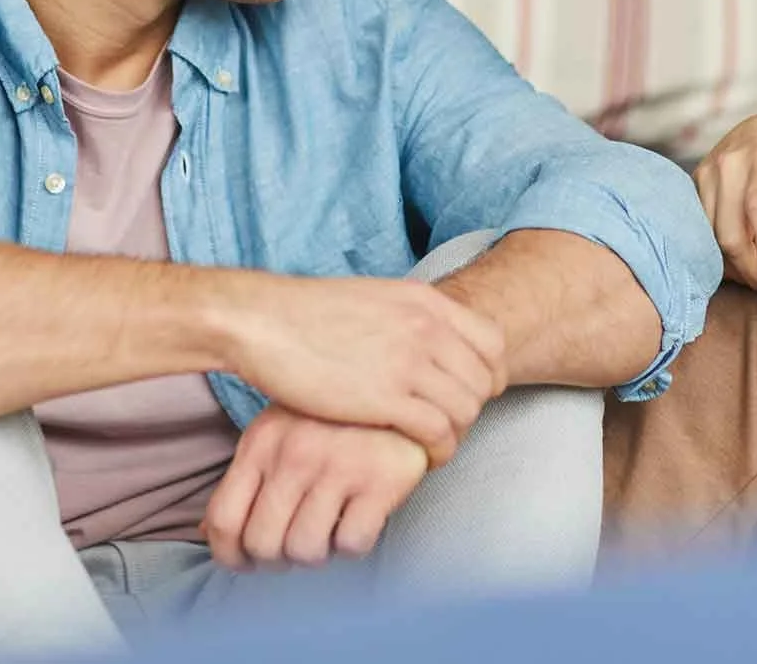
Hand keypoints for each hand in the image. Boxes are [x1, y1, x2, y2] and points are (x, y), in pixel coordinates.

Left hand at [203, 406, 428, 570]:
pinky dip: (353, 546)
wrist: (401, 385)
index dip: (230, 556)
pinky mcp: (380, 480)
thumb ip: (247, 477)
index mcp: (261, 443)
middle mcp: (294, 455)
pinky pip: (353, 543)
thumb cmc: (332, 416)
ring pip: (306, 550)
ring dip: (316, 554)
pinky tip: (357, 522)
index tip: (246, 563)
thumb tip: (208, 531)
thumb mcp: (278, 431)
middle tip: (293, 550)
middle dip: (276, 561)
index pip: (224, 520)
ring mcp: (338, 467)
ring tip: (328, 533)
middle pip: (263, 544)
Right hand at [220, 274, 505, 466]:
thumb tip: (427, 338)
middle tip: (447, 427)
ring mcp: (408, 361)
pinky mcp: (386, 397)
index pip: (492, 342)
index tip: (468, 394)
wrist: (264, 322)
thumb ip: (409, 318)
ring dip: (455, 434)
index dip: (488, 375)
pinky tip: (421, 458)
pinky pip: (439, 432)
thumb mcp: (374, 299)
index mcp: (425, 301)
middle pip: (484, 380)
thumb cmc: (307, 315)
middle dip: (471, 410)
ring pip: (466, 409)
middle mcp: (426, 327)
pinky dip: (438, 451)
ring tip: (433, 446)